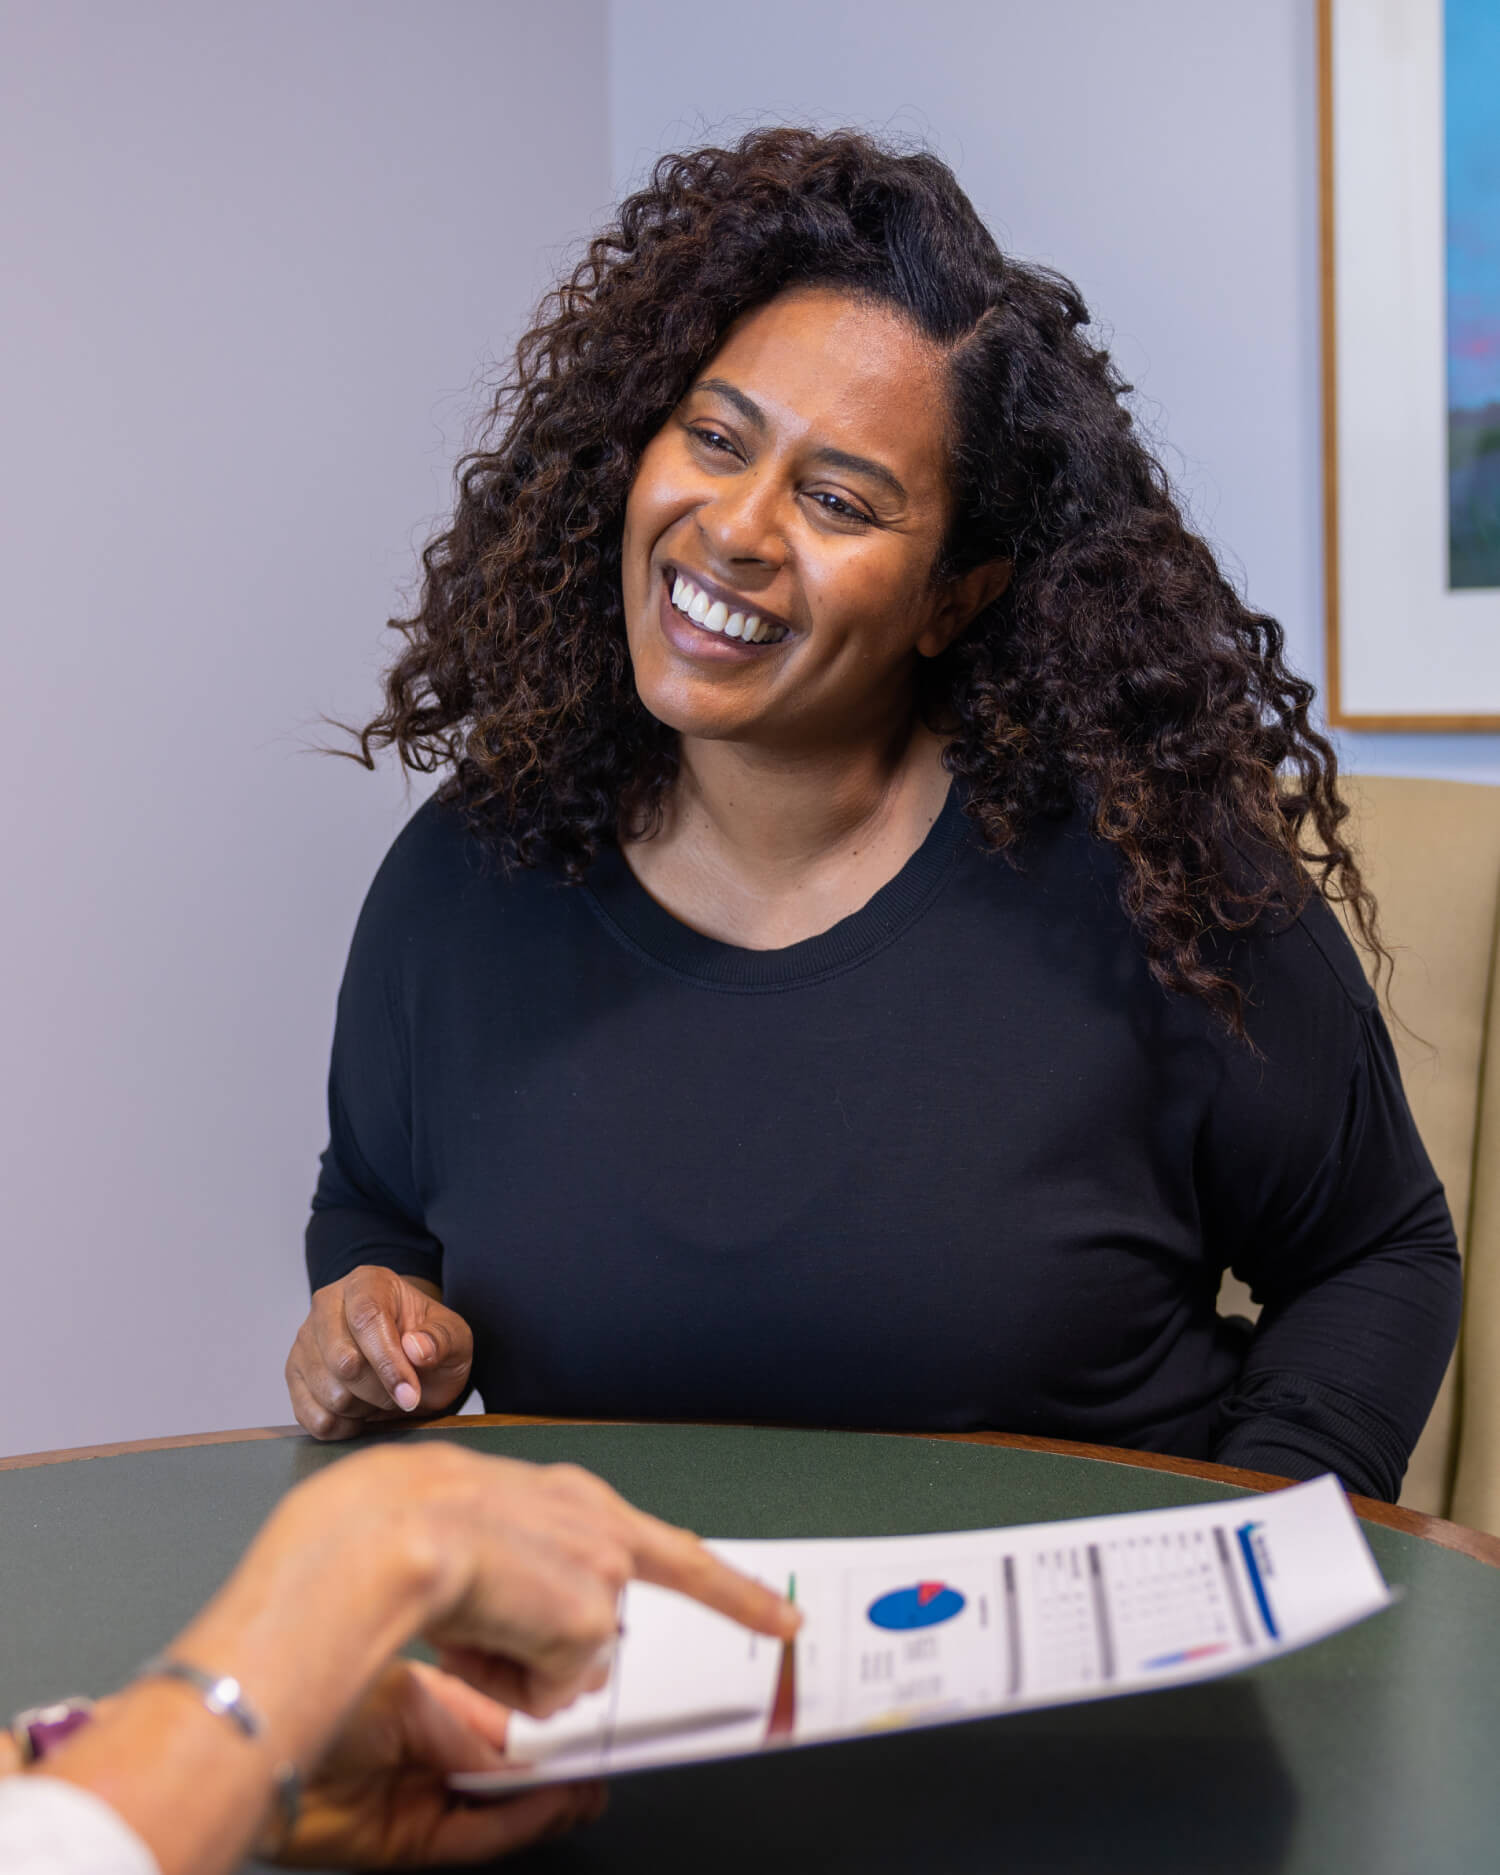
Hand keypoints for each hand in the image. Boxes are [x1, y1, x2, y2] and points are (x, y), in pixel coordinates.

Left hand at [270, 1661, 604, 1867]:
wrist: (251, 1746)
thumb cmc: (312, 1693)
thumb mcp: (415, 1699)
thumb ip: (474, 1729)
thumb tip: (528, 1748)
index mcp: (430, 1705)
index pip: (504, 1723)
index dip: (547, 1726)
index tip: (583, 1715)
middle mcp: (429, 1754)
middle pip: (509, 1770)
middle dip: (558, 1768)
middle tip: (599, 1760)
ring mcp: (422, 1800)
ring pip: (500, 1809)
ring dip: (547, 1801)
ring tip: (587, 1785)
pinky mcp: (411, 1843)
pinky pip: (476, 1837)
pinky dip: (517, 1824)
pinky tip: (549, 1803)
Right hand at [285, 1266, 473, 1439]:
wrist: (409, 1358)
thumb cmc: (429, 1342)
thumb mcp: (454, 1337)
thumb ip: (441, 1339)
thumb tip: (416, 1349)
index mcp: (367, 1283)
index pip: (367, 1318)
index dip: (388, 1362)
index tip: (410, 1394)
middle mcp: (327, 1304)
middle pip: (342, 1360)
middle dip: (379, 1390)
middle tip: (404, 1395)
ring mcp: (305, 1340)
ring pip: (327, 1391)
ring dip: (362, 1408)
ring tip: (382, 1397)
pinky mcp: (294, 1375)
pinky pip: (310, 1415)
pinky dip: (341, 1425)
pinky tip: (360, 1415)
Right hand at [402, 1451, 801, 1719]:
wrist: (391, 1529)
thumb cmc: (402, 1518)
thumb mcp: (476, 1531)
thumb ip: (529, 1572)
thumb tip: (558, 1645)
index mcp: (570, 1497)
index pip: (670, 1550)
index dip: (735, 1590)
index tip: (785, 1618)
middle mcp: (599, 1525)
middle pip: (610, 1614)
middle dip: (559, 1645)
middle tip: (503, 1619)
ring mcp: (603, 1570)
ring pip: (567, 1661)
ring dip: (513, 1663)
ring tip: (465, 1614)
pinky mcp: (591, 1619)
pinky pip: (548, 1692)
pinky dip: (507, 1682)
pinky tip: (478, 1636)